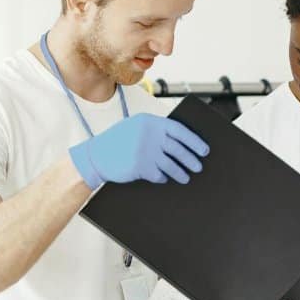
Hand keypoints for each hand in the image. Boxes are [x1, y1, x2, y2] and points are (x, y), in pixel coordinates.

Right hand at [69, 113, 209, 189]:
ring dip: (180, 172)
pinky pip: (158, 174)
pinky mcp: (140, 166)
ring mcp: (145, 150)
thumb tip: (181, 142)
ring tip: (186, 177)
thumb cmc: (116, 142)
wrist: (95, 156)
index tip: (204, 150)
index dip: (194, 141)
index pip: (178, 129)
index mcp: (149, 121)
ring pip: (170, 164)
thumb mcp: (134, 128)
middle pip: (177, 149)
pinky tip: (165, 179)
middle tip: (198, 166)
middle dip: (190, 159)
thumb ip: (154, 131)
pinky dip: (163, 177)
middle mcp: (148, 134)